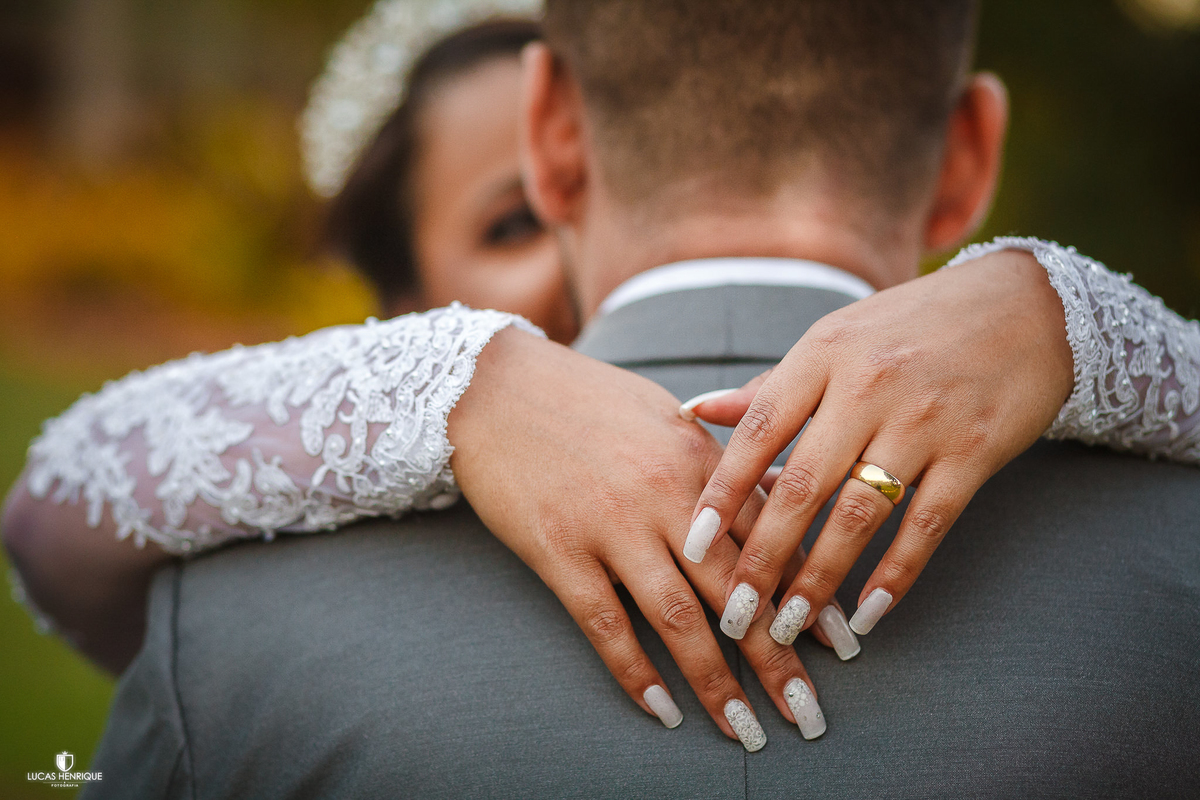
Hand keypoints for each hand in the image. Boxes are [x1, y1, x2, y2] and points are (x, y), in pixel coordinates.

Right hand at [448, 327, 827, 744]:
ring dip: (716, 681)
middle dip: (778, 656)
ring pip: (677, 617)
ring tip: (746, 730)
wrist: (494, 387)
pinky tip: (663, 709)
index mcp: (699, 459)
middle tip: (810, 712)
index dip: (808, 594)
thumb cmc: (585, 398)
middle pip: (735, 587)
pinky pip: (605, 624)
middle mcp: (664, 495)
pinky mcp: (559, 550)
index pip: (769, 537)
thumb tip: (773, 494)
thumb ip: (719, 460)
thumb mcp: (665, 416)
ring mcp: (610, 525)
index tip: (841, 643)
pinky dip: (636, 672)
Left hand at [684, 249, 1073, 642]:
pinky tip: (866, 614)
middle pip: (804, 484)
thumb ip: (769, 387)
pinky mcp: (974, 451)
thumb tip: (696, 412)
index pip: (759, 430)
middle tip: (735, 610)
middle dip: (764, 556)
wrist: (1030, 305)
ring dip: (820, 576)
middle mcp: (869, 385)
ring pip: (860, 513)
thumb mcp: (835, 339)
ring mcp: (925, 419)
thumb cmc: (911, 326)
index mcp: (824, 352)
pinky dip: (895, 574)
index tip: (693, 544)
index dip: (721, 491)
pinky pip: (926, 525)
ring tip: (789, 623)